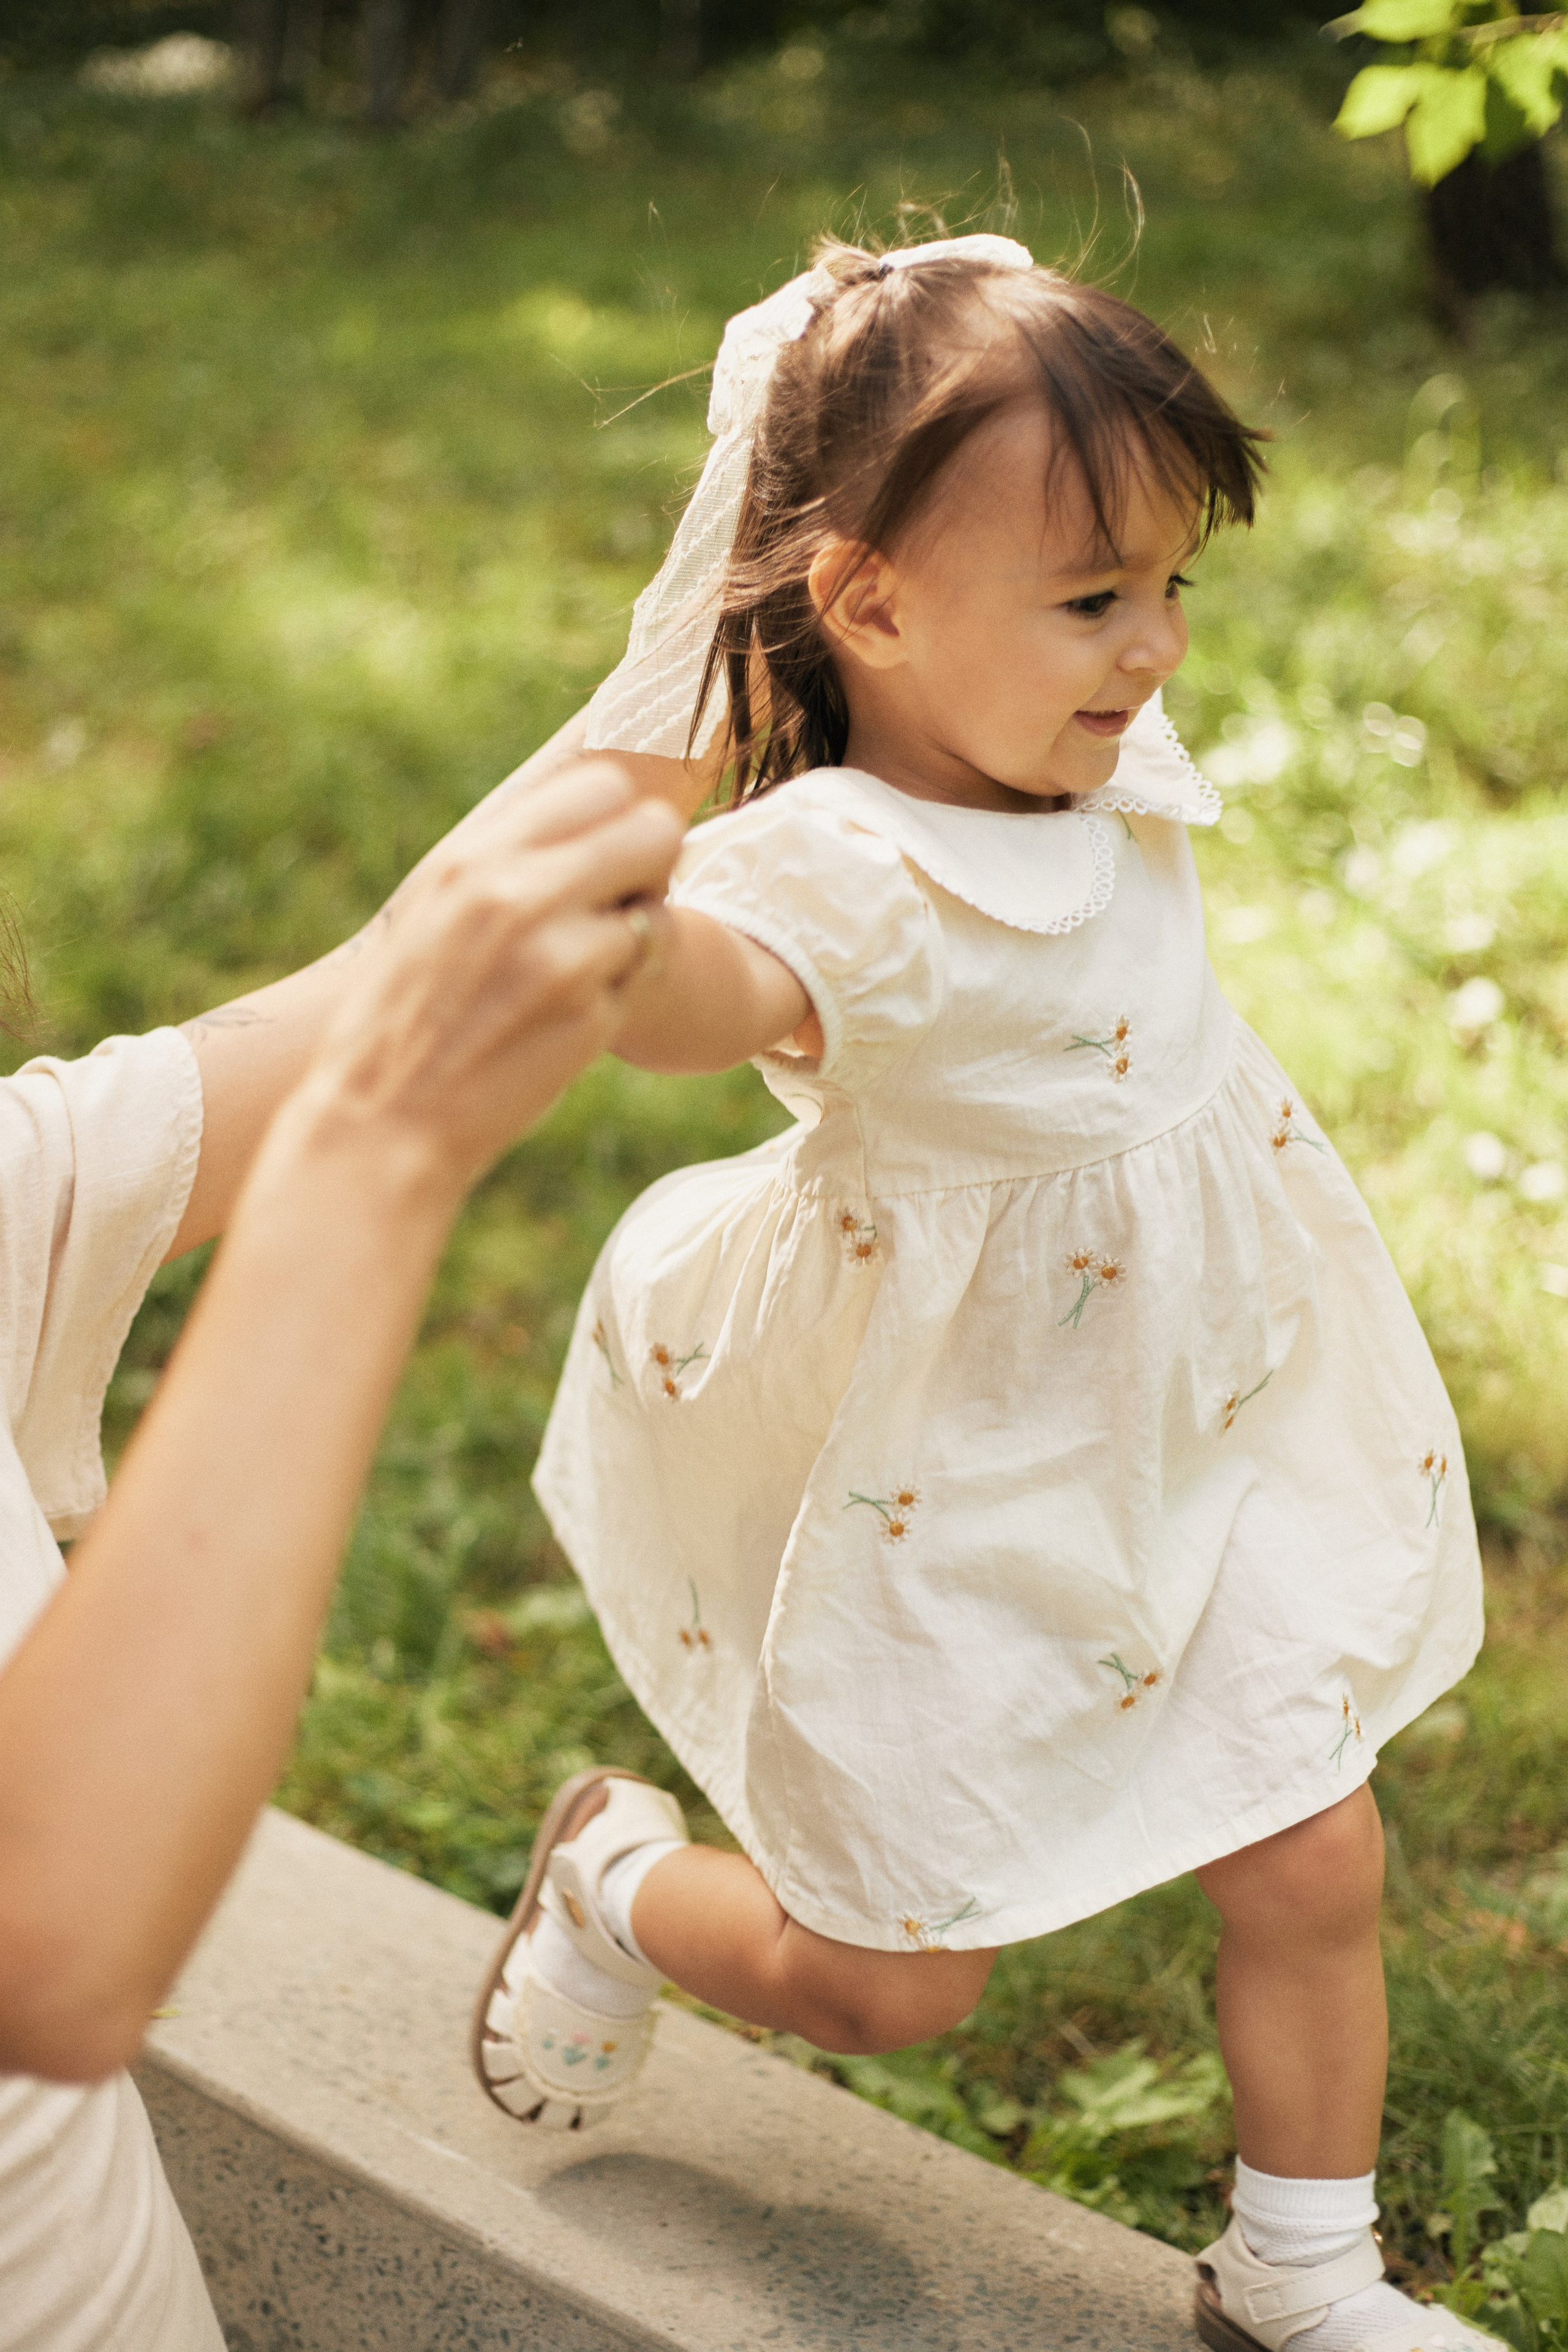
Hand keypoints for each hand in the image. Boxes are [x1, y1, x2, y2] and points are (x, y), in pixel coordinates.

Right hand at [295, 759, 680, 1200]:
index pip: (602, 786)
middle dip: (649, 867)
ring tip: (576, 974)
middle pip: (655, 832)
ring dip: (633, 941)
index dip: (616, 820)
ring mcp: (562, 957)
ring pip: (659, 912)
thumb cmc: (403, 1014)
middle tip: (613, 907)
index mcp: (474, 858)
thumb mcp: (431, 909)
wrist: (381, 1122)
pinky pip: (643, 980)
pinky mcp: (592, 1017)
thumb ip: (502, 858)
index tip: (601, 855)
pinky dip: (619, 996)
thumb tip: (589, 808)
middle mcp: (519, 895)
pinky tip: (564, 1019)